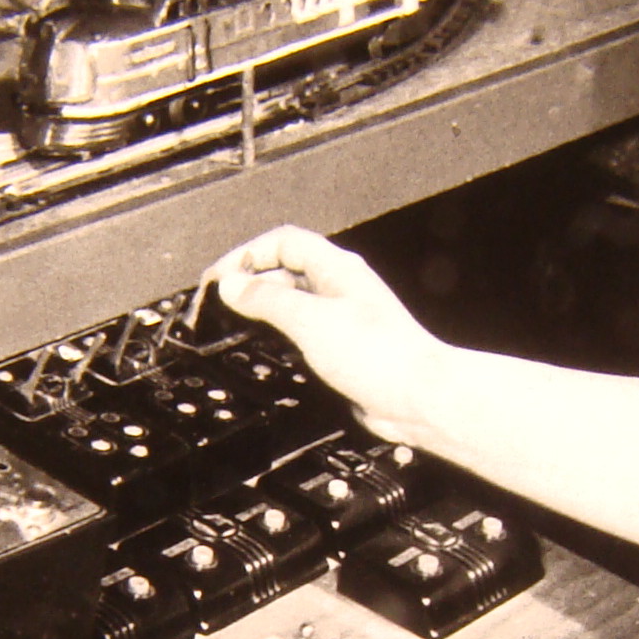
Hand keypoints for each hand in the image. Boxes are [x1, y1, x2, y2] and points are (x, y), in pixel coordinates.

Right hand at [204, 226, 441, 443]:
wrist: (417, 397)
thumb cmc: (382, 355)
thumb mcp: (311, 320)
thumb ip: (268, 300)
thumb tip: (233, 285)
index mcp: (337, 267)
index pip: (283, 241)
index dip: (247, 253)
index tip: (220, 277)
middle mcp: (340, 287)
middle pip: (285, 269)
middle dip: (251, 281)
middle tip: (220, 302)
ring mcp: (342, 316)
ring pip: (294, 301)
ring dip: (264, 308)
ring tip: (235, 323)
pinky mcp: (343, 346)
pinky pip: (304, 330)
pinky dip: (280, 334)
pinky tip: (268, 349)